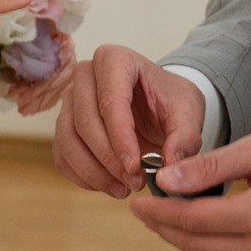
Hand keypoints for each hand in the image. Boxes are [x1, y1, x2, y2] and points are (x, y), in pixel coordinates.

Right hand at [54, 45, 204, 194]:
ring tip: (123, 189)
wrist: (160, 105)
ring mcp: (70, 100)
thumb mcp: (188, 114)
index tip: (136, 169)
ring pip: (67, 140)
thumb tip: (170, 164)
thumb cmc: (171, 102)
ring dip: (94, 172)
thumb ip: (184, 138)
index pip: (110, 100)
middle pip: (84, 121)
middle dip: (108, 159)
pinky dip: (83, 177)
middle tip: (134, 183)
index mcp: (115, 60)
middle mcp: (85, 75)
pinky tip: (109, 186)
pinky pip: (62, 155)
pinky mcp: (65, 126)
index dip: (120, 138)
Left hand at [129, 127, 250, 250]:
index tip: (137, 203)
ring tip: (163, 219)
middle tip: (143, 211)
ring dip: (182, 242)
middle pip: (198, 246)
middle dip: (165, 230)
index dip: (160, 213)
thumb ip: (211, 165)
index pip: (195, 220)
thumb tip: (166, 180)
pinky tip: (194, 229)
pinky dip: (206, 249)